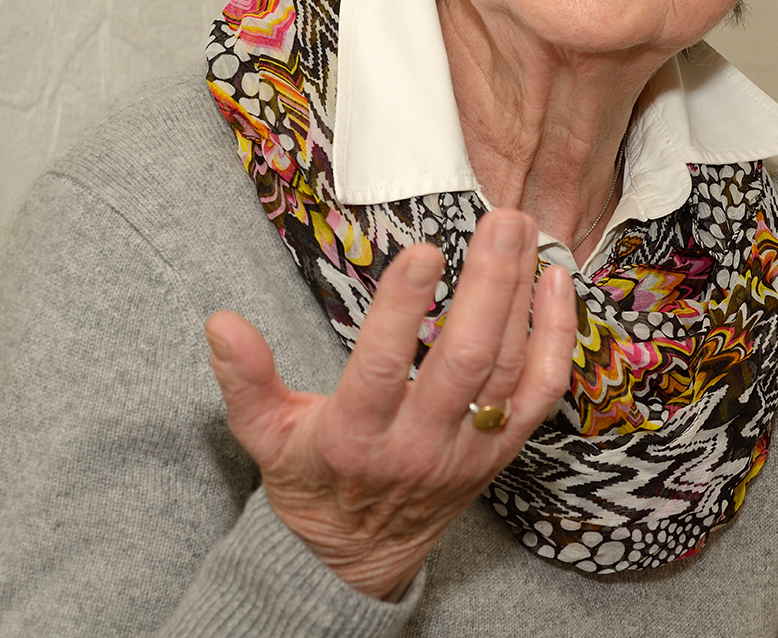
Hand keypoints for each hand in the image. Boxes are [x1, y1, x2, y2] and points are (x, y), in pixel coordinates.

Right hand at [204, 209, 576, 600]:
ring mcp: (469, 448)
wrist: (357, 556)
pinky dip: (556, 337)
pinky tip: (556, 283)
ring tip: (523, 231)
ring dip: (522, 294)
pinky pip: (542, 391)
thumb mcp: (264, 435)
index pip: (382, 367)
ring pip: (508, 367)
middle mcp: (419, 444)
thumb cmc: (313, 480)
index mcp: (355, 437)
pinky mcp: (503, 449)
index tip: (422, 251)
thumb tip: (220, 322)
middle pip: (466, 359)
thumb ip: (245, 379)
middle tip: (501, 220)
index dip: (403, 309)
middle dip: (489, 284)